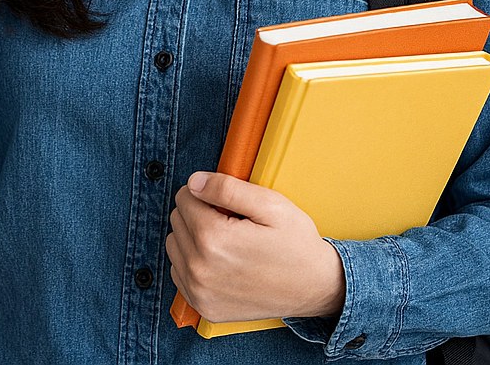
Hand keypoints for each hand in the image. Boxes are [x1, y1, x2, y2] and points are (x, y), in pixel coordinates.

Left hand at [166, 171, 345, 322]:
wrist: (314, 288)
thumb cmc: (296, 245)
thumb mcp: (271, 204)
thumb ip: (227, 188)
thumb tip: (194, 182)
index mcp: (214, 238)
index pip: (185, 197)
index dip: (206, 193)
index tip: (227, 203)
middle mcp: (200, 268)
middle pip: (177, 220)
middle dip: (198, 214)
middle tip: (231, 222)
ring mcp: (200, 291)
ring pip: (174, 245)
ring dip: (192, 238)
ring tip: (226, 242)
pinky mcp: (203, 306)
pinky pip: (179, 273)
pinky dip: (193, 263)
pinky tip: (220, 262)